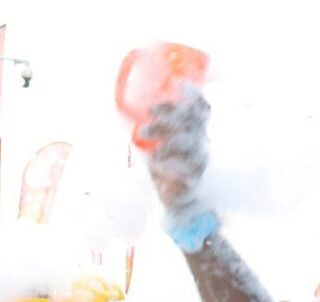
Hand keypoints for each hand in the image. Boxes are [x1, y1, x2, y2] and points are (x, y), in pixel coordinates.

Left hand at [143, 86, 210, 216]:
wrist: (176, 200)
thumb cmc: (164, 167)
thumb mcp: (154, 145)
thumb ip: (145, 130)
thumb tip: (118, 111)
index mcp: (194, 131)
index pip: (201, 108)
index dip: (192, 94)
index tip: (175, 84)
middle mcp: (201, 141)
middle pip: (192, 120)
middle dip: (171, 113)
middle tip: (149, 113)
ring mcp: (199, 159)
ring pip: (190, 141)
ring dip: (165, 135)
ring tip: (143, 134)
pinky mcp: (194, 177)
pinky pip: (185, 167)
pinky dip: (167, 163)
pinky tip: (154, 163)